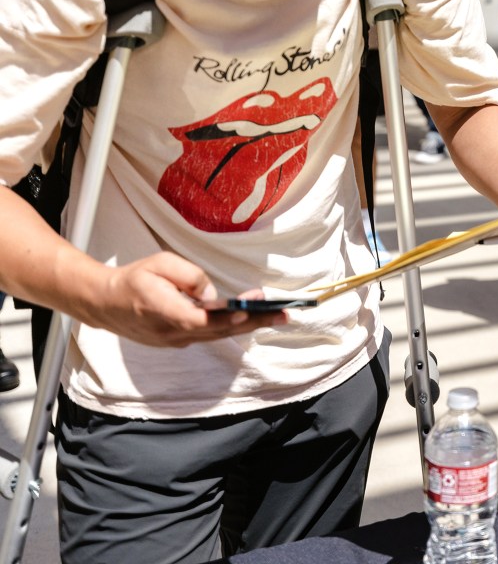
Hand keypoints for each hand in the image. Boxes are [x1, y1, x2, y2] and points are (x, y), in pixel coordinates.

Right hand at [87, 253, 285, 347]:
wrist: (104, 304)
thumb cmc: (134, 279)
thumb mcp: (159, 264)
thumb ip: (188, 276)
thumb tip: (212, 294)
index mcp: (165, 312)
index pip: (201, 321)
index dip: (226, 319)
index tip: (248, 312)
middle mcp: (172, 333)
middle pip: (219, 331)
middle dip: (254, 322)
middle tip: (285, 315)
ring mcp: (175, 340)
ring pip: (217, 335)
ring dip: (248, 326)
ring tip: (278, 316)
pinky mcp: (177, 340)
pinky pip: (209, 335)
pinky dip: (231, 328)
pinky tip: (252, 318)